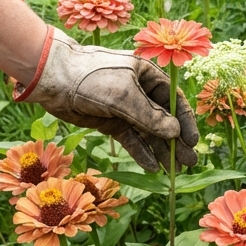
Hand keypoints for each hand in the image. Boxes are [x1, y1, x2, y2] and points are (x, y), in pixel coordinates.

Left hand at [16, 27, 198, 171]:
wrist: (53, 78)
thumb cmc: (92, 77)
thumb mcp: (124, 96)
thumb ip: (150, 117)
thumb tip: (174, 133)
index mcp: (148, 75)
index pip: (174, 100)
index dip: (185, 121)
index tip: (192, 142)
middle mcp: (139, 91)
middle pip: (163, 119)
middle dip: (175, 141)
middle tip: (188, 163)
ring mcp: (125, 107)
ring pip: (148, 132)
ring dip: (160, 150)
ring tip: (173, 170)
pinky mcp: (110, 121)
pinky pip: (130, 139)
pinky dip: (140, 151)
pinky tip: (151, 166)